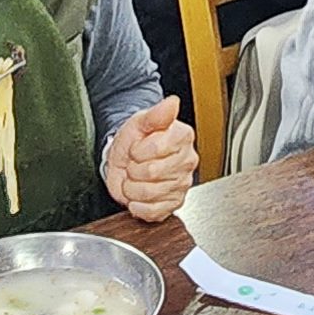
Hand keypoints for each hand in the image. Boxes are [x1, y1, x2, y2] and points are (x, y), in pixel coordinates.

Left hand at [101, 94, 195, 218]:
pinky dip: (138, 206)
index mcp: (182, 138)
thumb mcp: (140, 122)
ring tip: (136, 178)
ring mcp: (181, 184)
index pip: (156, 149)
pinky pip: (154, 212)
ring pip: (150, 194)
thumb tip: (172, 102)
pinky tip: (137, 195)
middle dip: (134, 169)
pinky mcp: (173, 204)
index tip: (137, 147)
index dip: (138, 150)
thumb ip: (157, 114)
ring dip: (133, 187)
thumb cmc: (135, 140)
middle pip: (153, 173)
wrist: (127, 159)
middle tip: (135, 163)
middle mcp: (186, 162)